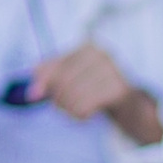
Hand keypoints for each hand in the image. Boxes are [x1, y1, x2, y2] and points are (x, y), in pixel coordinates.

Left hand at [30, 43, 162, 149]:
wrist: (131, 105)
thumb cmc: (95, 90)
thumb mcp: (72, 79)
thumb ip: (49, 79)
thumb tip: (31, 93)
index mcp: (88, 47)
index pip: (56, 64)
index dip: (42, 81)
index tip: (34, 95)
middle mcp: (101, 54)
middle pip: (64, 80)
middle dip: (57, 98)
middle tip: (60, 108)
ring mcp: (112, 70)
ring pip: (73, 95)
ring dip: (68, 110)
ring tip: (74, 112)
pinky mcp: (118, 90)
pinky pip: (85, 106)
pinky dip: (80, 115)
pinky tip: (85, 116)